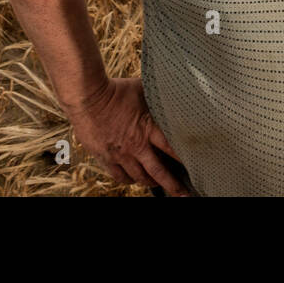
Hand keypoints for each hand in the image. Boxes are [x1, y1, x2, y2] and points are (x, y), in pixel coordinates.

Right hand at [66, 77, 191, 195]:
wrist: (86, 96)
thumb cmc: (115, 89)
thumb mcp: (142, 88)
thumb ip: (156, 95)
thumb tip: (171, 87)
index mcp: (148, 128)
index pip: (172, 149)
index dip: (185, 160)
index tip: (197, 166)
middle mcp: (136, 146)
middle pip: (159, 172)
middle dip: (173, 185)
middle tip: (184, 195)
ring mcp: (120, 154)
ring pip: (139, 177)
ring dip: (151, 183)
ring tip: (159, 185)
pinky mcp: (105, 157)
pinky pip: (119, 176)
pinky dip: (129, 180)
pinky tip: (133, 179)